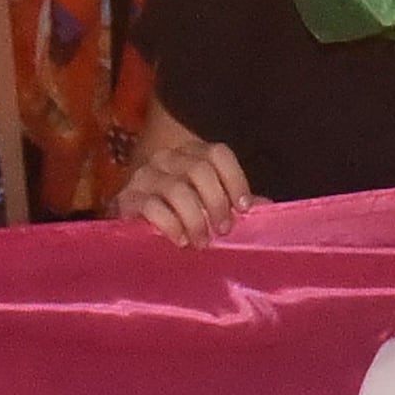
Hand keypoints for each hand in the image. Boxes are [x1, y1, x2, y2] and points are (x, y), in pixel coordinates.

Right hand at [115, 133, 252, 246]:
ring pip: (177, 190)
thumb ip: (236, 203)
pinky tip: (180, 240)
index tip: (244, 208)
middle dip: (216, 203)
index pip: (217, 153)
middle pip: (199, 170)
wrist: (135, 223)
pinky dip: (171, 225)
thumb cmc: (181, 212)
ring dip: (195, 219)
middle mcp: (167, 158)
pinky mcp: (127, 198)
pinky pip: (152, 207)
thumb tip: (267, 207)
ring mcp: (145, 175)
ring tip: (202, 241)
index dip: (235, 179)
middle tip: (223, 230)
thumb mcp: (210, 204)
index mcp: (192, 153)